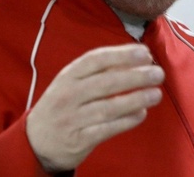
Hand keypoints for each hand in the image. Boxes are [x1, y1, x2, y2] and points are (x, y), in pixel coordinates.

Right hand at [26, 44, 163, 171]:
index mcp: (68, 76)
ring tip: (156, 93)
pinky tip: (141, 113)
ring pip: (109, 107)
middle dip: (135, 76)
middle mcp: (68, 95)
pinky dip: (126, 121)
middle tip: (158, 73)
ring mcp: (72, 118)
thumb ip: (98, 71)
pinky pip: (106, 129)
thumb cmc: (62, 104)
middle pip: (106, 82)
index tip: (144, 53)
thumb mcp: (71, 82)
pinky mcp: (78, 139)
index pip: (96, 60)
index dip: (122, 55)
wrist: (36, 140)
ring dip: (136, 99)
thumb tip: (134, 58)